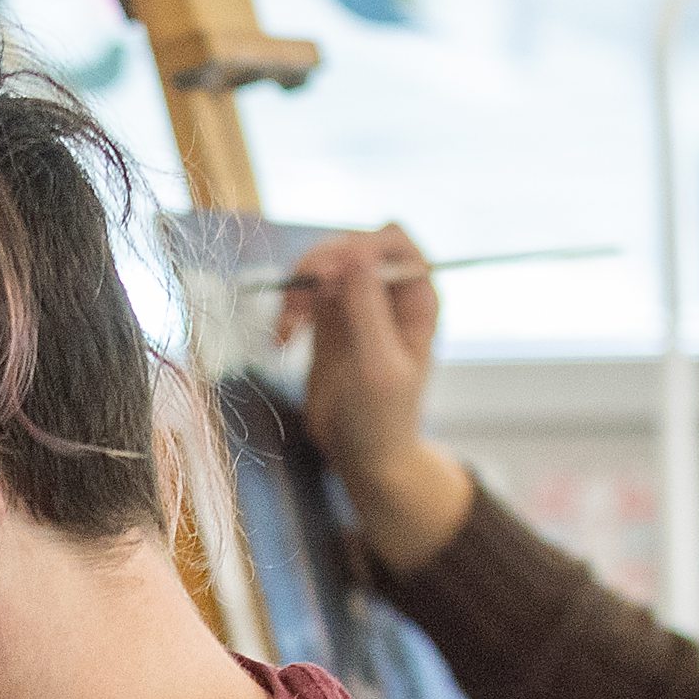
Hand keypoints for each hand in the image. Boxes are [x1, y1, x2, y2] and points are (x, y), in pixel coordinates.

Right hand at [273, 227, 467, 570]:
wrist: (364, 456)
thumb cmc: (383, 418)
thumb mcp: (378, 365)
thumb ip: (368, 309)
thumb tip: (356, 255)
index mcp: (416, 298)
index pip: (393, 242)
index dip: (360, 247)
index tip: (331, 275)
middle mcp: (388, 294)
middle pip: (351, 248)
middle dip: (320, 265)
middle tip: (296, 301)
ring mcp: (357, 305)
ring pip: (323, 267)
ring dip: (298, 288)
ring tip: (286, 328)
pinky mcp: (329, 322)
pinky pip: (305, 295)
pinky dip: (289, 310)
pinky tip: (282, 340)